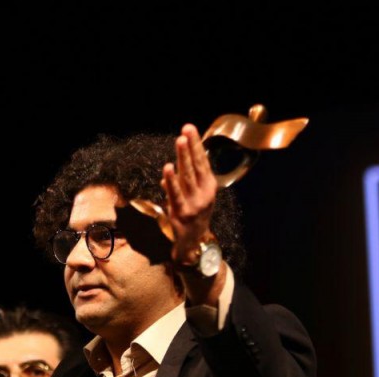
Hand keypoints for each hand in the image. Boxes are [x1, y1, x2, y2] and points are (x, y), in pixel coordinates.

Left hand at [161, 123, 217, 266]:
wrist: (192, 244)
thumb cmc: (191, 216)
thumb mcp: (193, 197)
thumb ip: (182, 183)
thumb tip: (171, 172)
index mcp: (209, 187)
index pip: (202, 162)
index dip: (196, 145)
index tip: (190, 129)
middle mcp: (204, 194)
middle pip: (196, 166)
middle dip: (191, 147)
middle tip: (186, 130)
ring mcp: (194, 203)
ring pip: (187, 176)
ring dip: (183, 158)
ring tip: (180, 141)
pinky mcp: (181, 212)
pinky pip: (176, 194)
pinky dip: (172, 180)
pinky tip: (168, 168)